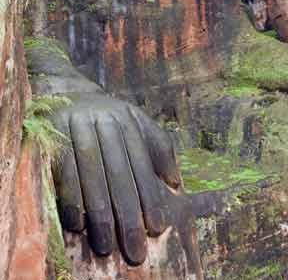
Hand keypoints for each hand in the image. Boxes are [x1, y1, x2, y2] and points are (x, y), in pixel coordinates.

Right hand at [52, 92, 180, 265]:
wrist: (68, 94)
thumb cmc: (109, 117)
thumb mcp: (137, 122)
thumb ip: (158, 147)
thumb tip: (176, 181)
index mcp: (126, 119)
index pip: (140, 163)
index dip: (149, 197)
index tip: (156, 228)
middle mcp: (103, 121)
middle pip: (118, 173)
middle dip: (127, 214)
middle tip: (135, 250)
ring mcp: (77, 127)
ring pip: (91, 176)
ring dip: (99, 214)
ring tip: (107, 246)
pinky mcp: (53, 136)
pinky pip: (64, 172)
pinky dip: (71, 199)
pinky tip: (79, 225)